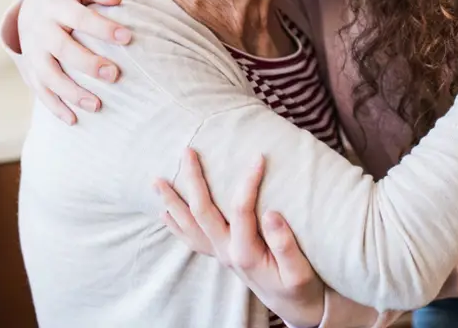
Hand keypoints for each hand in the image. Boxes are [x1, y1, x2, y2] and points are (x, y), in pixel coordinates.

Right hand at [15, 0, 130, 124]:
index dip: (102, 28)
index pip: (80, 17)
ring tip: (98, 106)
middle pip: (63, 49)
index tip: (128, 38)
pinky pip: (40, 91)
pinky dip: (55, 107)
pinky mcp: (30, 71)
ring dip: (71, 92)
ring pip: (49, 75)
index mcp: (57, 7)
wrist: (28, 9)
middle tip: (115, 75)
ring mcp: (33, 53)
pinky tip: (73, 120)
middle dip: (88, 64)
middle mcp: (42, 30)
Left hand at [156, 149, 325, 327]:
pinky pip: (191, 239)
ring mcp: (220, 254)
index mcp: (246, 253)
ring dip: (172, 202)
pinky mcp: (221, 255)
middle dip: (193, 180)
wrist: (293, 305)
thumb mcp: (300, 271)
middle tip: (188, 151)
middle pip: (202, 211)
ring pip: (189, 225)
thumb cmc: (299, 286)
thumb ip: (285, 244)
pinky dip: (176, 225)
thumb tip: (271, 213)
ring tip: (157, 180)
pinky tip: (166, 213)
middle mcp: (226, 252)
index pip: (241, 210)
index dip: (248, 182)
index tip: (258, 157)